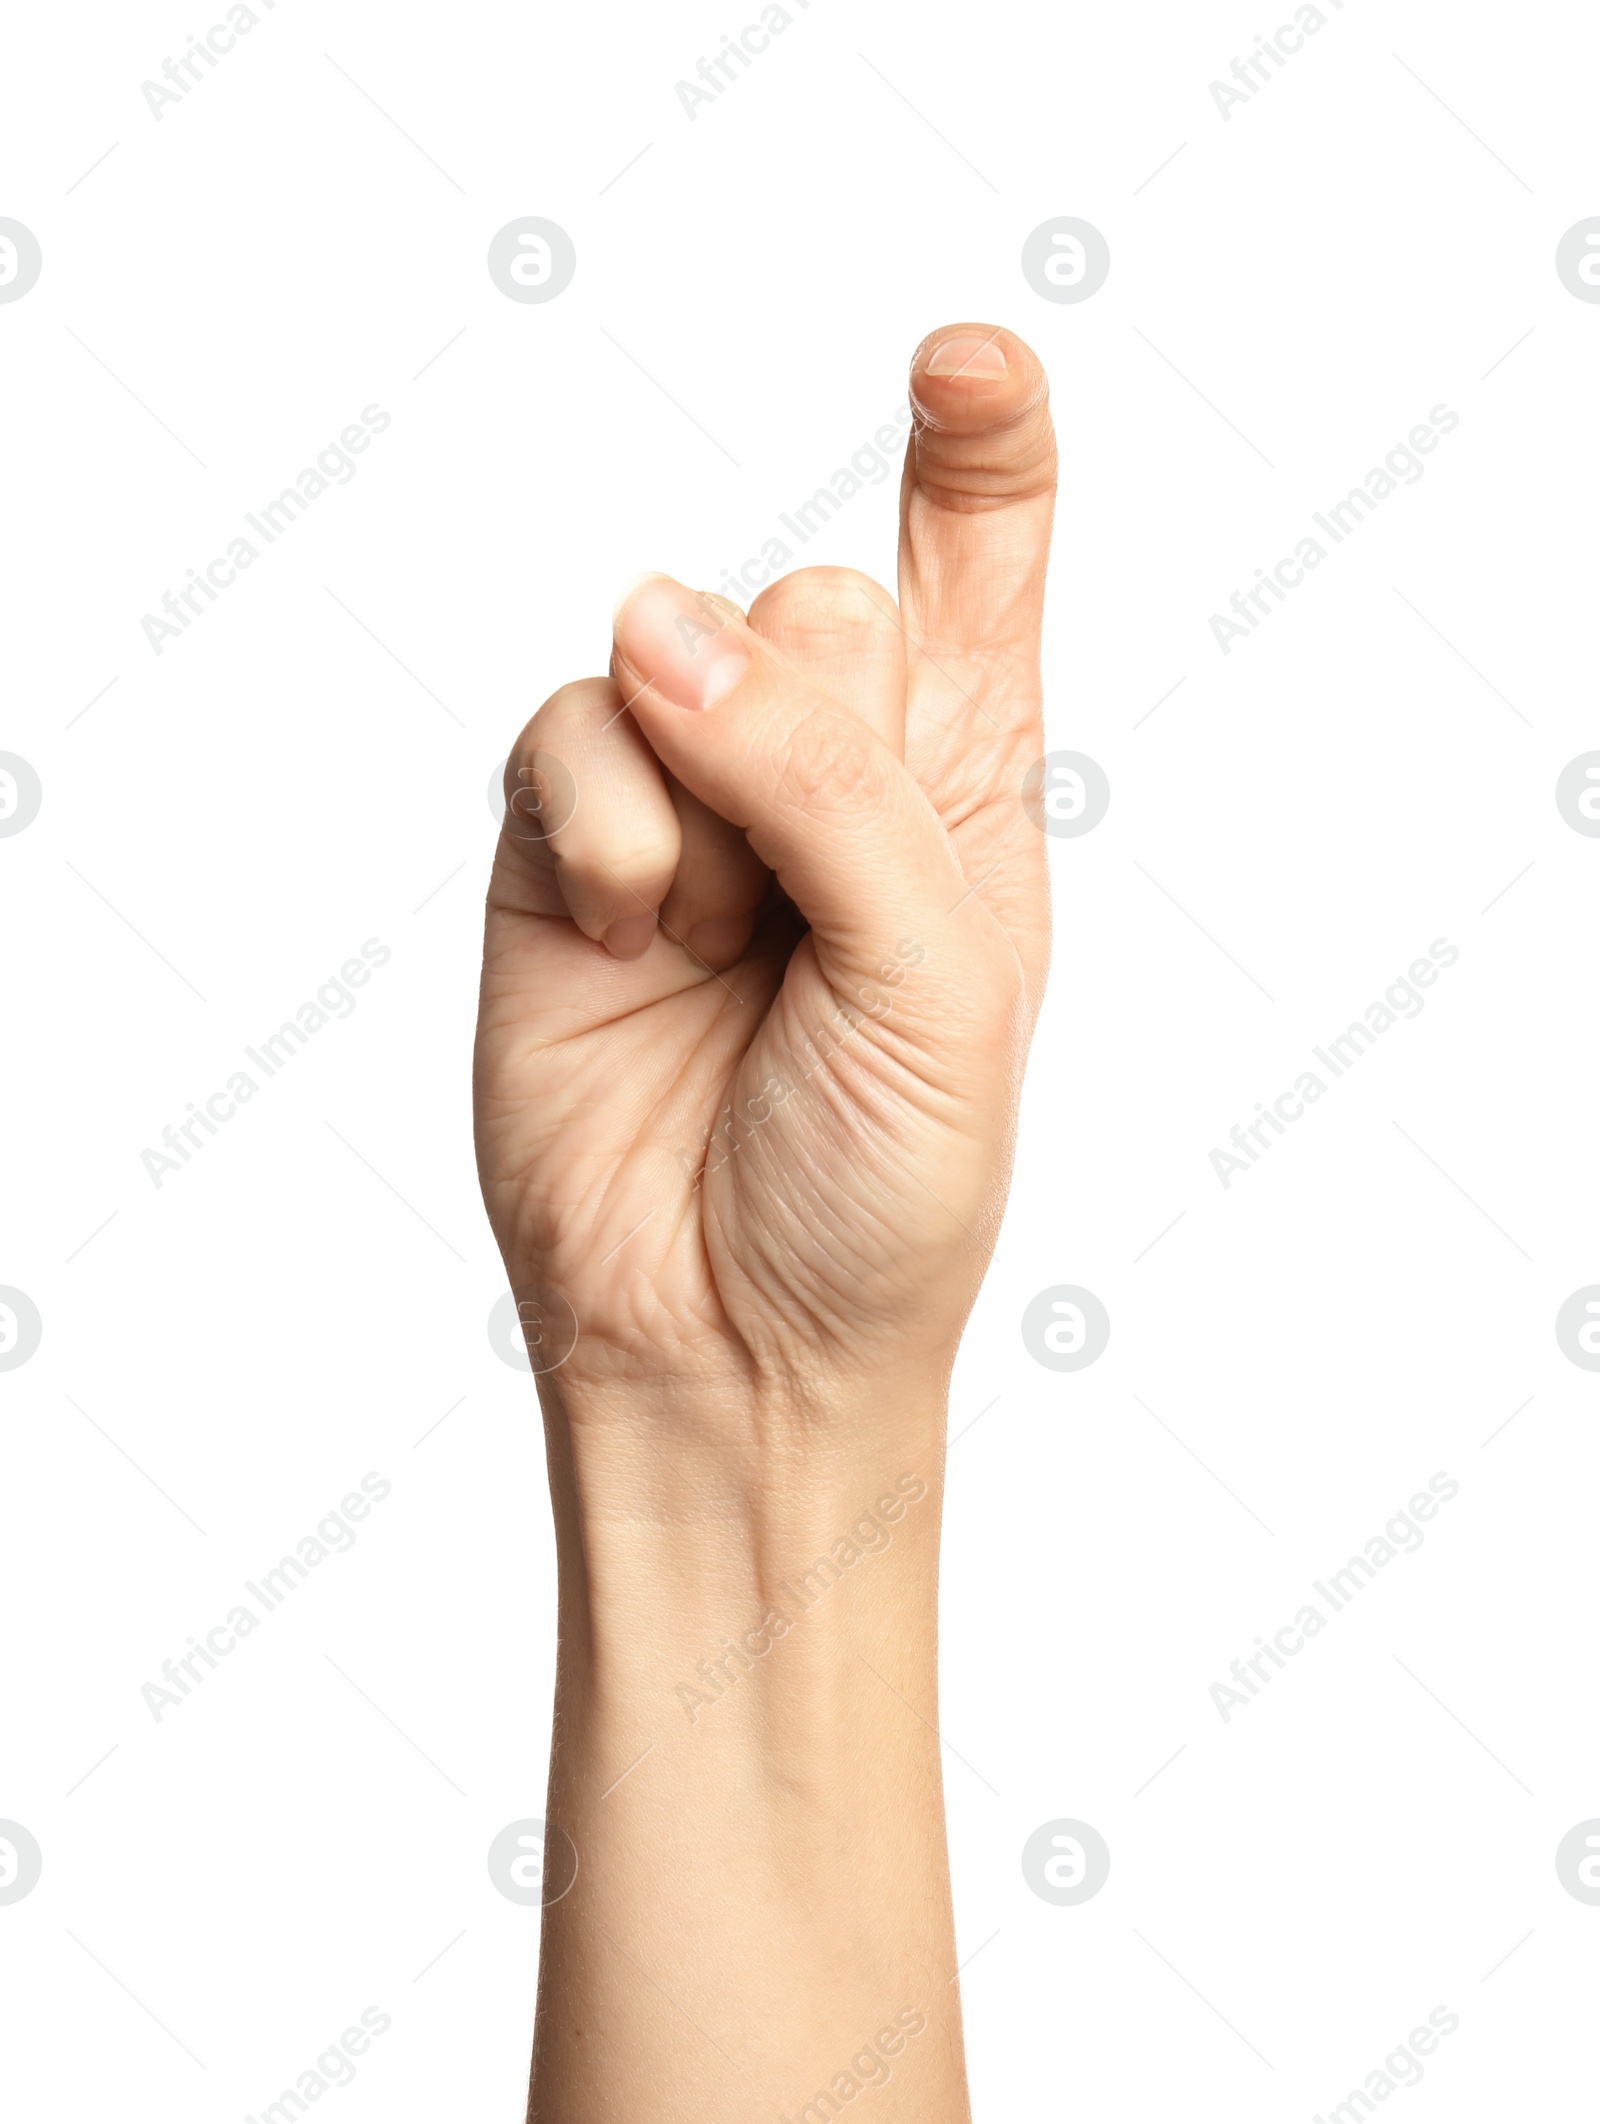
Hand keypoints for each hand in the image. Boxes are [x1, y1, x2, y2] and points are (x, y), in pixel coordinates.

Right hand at [474, 324, 1056, 1421]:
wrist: (730, 1341)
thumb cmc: (879, 1185)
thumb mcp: (938, 977)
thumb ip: (832, 782)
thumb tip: (665, 621)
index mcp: (959, 797)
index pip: (975, 575)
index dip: (978, 457)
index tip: (968, 361)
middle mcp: (824, 779)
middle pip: (823, 590)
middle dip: (821, 705)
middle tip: (816, 868)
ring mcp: (688, 807)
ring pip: (678, 641)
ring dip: (707, 786)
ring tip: (714, 940)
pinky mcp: (564, 846)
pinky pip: (568, 730)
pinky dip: (609, 818)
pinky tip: (635, 924)